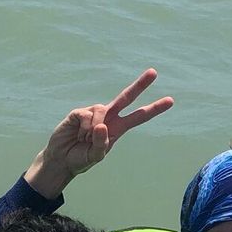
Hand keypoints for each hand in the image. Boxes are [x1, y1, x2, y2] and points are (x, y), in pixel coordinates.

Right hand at [23, 69, 173, 199]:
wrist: (61, 159)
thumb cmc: (81, 158)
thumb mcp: (95, 157)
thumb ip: (102, 144)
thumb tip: (102, 125)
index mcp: (118, 128)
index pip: (139, 116)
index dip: (154, 109)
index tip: (170, 101)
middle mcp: (108, 117)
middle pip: (126, 97)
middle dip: (140, 85)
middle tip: (154, 72)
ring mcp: (94, 113)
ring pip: (102, 111)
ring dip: (94, 129)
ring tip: (85, 139)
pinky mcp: (78, 112)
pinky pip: (88, 115)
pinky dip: (85, 127)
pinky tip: (78, 134)